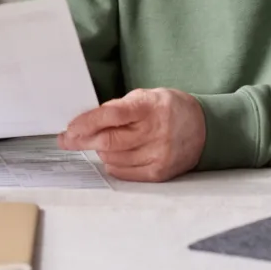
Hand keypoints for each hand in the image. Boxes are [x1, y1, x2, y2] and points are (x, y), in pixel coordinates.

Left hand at [57, 88, 205, 181]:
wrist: (203, 128)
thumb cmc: (168, 109)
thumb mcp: (146, 97)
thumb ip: (118, 108)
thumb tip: (86, 124)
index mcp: (151, 107)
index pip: (112, 115)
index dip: (87, 122)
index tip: (70, 128)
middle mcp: (156, 132)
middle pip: (109, 141)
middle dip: (83, 141)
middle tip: (67, 140)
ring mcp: (158, 155)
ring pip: (112, 158)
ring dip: (100, 151)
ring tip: (103, 143)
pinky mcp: (158, 173)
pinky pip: (123, 172)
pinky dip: (112, 163)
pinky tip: (115, 155)